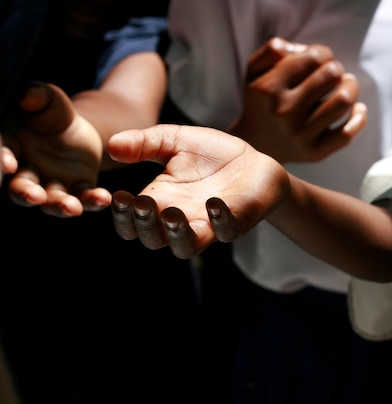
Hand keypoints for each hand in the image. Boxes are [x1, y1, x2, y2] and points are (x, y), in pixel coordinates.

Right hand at [3, 82, 109, 216]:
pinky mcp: (79, 187)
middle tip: (34, 196)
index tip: (8, 164)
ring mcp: (53, 183)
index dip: (2, 161)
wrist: (78, 127)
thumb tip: (28, 96)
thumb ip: (37, 95)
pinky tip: (103, 198)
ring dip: (60, 206)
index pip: (2, 155)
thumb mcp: (47, 98)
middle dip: (26, 193)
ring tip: (72, 208)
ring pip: (52, 200)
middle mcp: (27, 171)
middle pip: (21, 188)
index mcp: (12, 147)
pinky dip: (93, 200)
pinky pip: (84, 197)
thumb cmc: (53, 111)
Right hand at [107, 124, 289, 258]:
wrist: (253, 160)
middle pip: (153, 240)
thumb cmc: (211, 155)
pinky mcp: (236, 222)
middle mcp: (180, 219)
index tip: (114, 196)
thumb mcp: (174, 140)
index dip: (121, 216)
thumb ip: (144, 143)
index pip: (131, 223)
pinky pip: (226, 231)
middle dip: (143, 225)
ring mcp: (208, 225)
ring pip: (186, 247)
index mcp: (160, 202)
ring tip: (170, 214)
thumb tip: (112, 145)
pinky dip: (219, 221)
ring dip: (176, 234)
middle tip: (140, 203)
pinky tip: (214, 203)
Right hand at [229, 37, 366, 162]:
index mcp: (269, 88)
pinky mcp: (314, 153)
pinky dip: (359, 116)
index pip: (313, 57)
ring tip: (345, 85)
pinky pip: (347, 134)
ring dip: (351, 86)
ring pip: (343, 100)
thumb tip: (304, 51)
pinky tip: (356, 108)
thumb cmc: (263, 101)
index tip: (320, 60)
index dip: (323, 53)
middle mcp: (284, 112)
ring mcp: (300, 135)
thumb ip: (273, 49)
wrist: (258, 146)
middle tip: (331, 74)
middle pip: (331, 74)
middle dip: (336, 68)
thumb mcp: (255, 70)